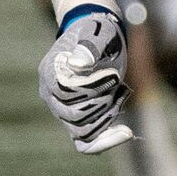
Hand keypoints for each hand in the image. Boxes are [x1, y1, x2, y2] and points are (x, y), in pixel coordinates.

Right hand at [40, 7, 134, 152]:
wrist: (99, 37)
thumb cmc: (98, 33)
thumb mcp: (98, 33)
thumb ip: (90, 47)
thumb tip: (79, 64)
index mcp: (52, 72)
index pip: (67, 93)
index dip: (93, 87)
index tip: (113, 74)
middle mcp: (51, 95)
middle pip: (75, 116)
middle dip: (103, 102)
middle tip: (118, 83)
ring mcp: (62, 110)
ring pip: (82, 131)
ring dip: (108, 116)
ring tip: (121, 93)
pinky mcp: (77, 119)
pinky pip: (85, 142)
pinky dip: (104, 141)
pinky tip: (125, 132)